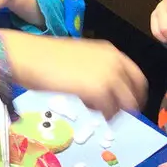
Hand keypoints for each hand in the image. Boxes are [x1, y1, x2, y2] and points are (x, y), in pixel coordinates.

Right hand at [4, 32, 145, 116]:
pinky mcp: (99, 90)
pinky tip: (86, 107)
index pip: (136, 75)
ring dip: (112, 110)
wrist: (30, 57)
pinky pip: (109, 110)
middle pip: (136, 91)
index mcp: (111, 51)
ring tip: (93, 108)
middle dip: (129, 105)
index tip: (128, 103)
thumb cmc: (46, 57)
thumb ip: (97, 70)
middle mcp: (115, 61)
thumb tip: (104, 87)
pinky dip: (101, 114)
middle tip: (117, 115)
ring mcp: (109, 75)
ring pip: (124, 103)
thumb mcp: (80, 58)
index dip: (135, 91)